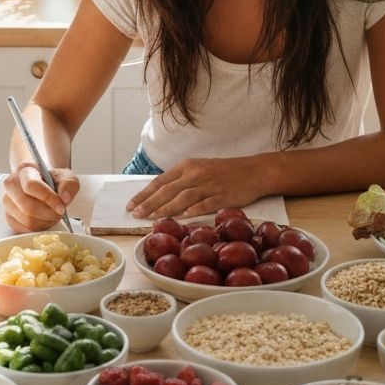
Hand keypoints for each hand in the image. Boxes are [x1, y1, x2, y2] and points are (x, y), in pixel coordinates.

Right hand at [3, 162, 79, 233]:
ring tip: (53, 216)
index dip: (48, 198)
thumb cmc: (53, 181)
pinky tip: (44, 220)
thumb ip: (69, 184)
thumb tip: (64, 198)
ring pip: (27, 220)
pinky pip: (23, 229)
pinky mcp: (9, 216)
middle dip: (48, 214)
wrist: (44, 186)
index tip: (61, 206)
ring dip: (45, 222)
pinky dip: (38, 228)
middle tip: (59, 213)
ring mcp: (7, 201)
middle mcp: (11, 184)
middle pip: (28, 206)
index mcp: (24, 170)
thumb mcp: (66, 177)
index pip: (31, 185)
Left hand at [125, 157, 266, 219]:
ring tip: (152, 218)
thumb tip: (159, 196)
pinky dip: (193, 210)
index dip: (144, 194)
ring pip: (183, 197)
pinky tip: (182, 217)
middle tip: (135, 214)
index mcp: (187, 166)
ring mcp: (209, 185)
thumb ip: (181, 181)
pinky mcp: (223, 196)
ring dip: (166, 208)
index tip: (131, 205)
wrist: (254, 171)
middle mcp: (196, 174)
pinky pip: (206, 204)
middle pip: (168, 190)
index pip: (160, 181)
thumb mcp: (199, 169)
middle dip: (149, 203)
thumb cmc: (224, 172)